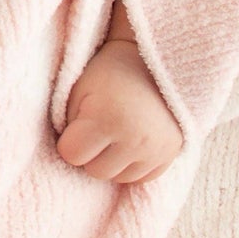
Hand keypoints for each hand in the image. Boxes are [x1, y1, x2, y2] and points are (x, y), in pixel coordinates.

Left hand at [56, 39, 183, 184]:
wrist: (153, 59)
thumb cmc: (108, 72)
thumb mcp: (78, 89)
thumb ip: (68, 123)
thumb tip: (68, 153)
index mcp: (105, 118)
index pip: (72, 155)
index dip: (69, 141)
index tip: (75, 126)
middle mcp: (133, 139)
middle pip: (95, 171)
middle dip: (90, 153)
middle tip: (95, 128)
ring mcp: (155, 150)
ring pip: (119, 178)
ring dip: (111, 161)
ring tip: (114, 133)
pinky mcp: (170, 154)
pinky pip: (142, 178)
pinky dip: (132, 165)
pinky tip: (129, 141)